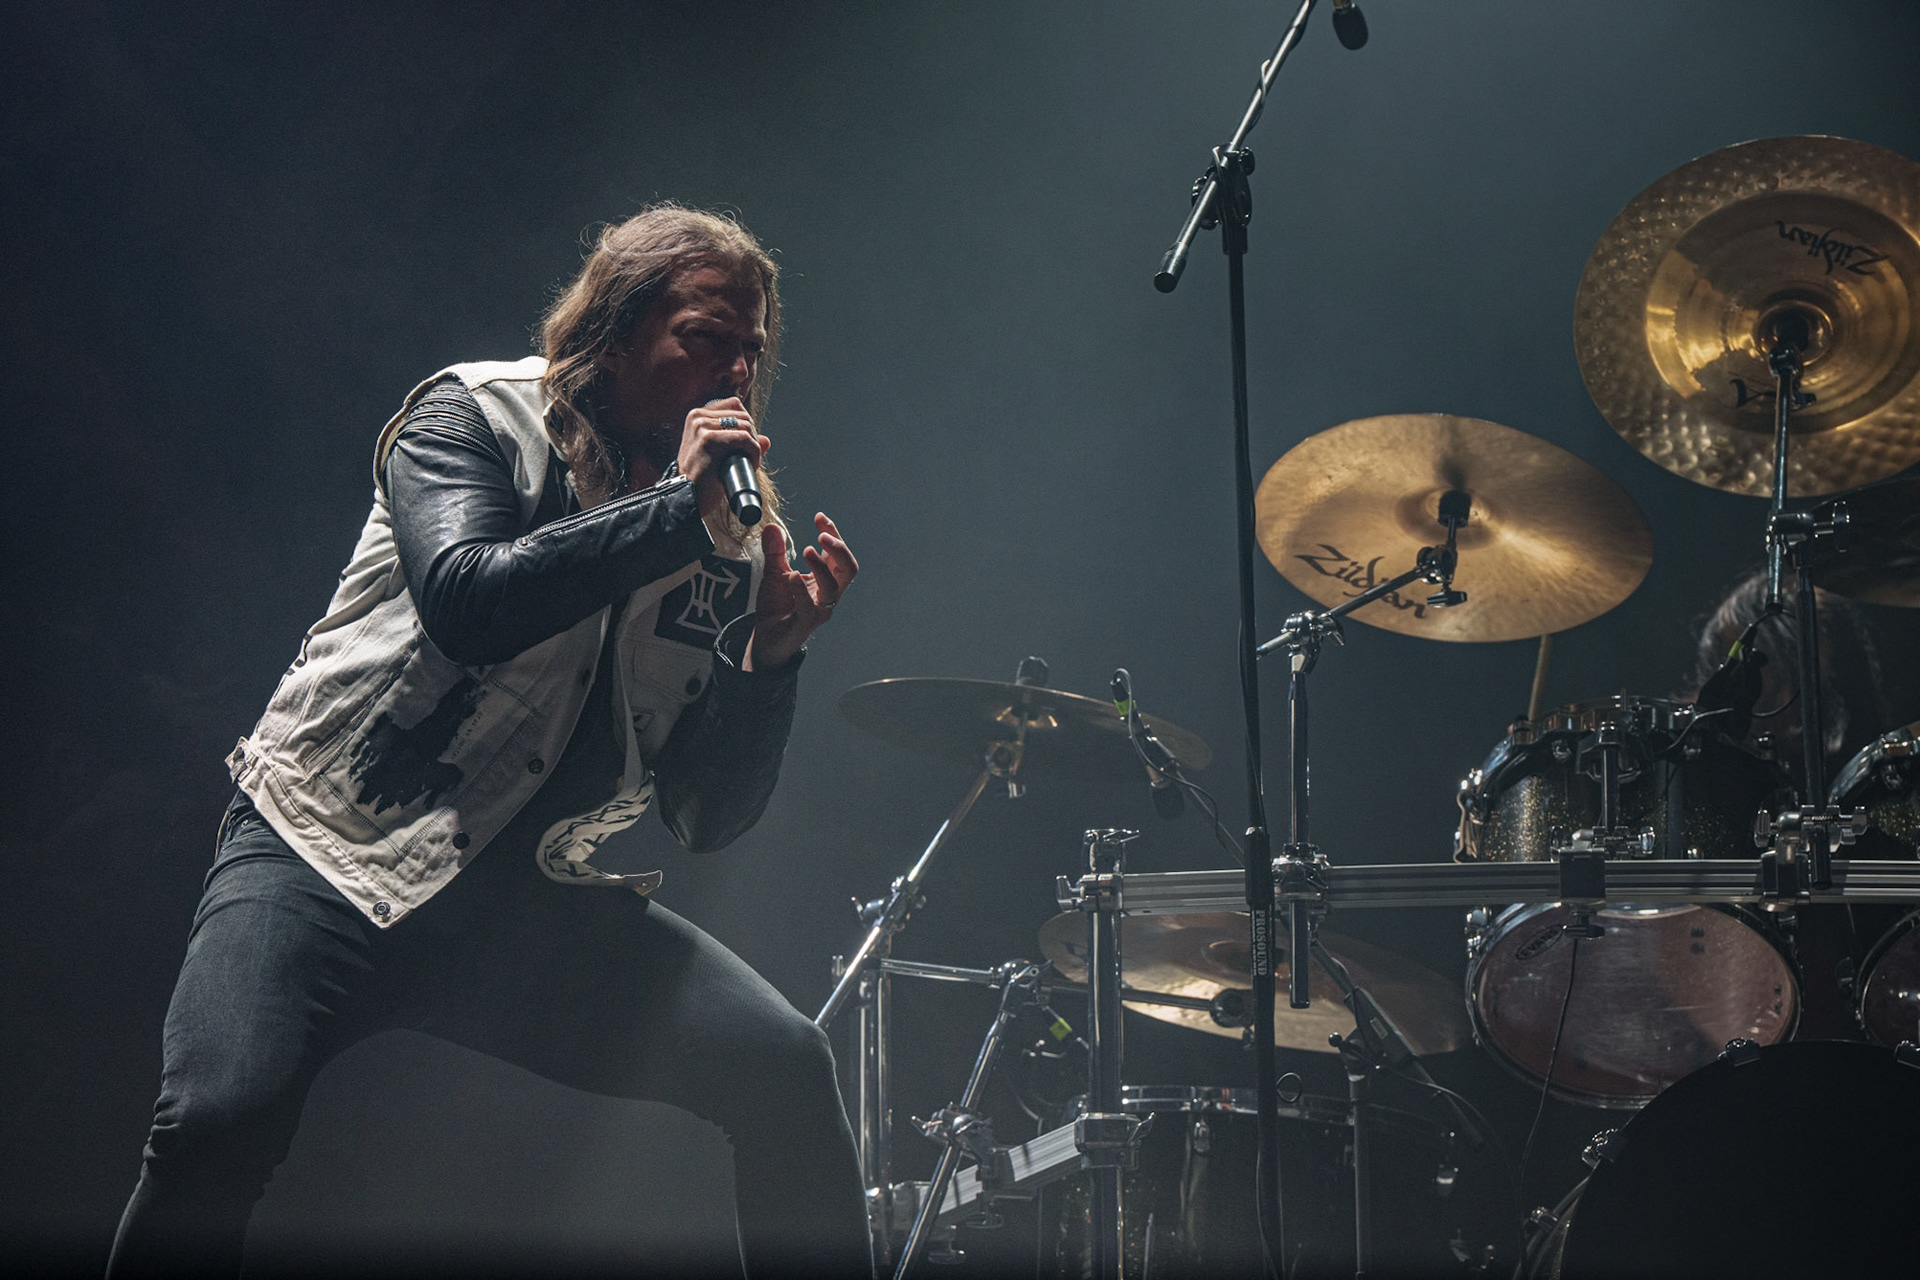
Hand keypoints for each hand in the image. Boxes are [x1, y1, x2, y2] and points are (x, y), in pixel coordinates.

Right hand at [677, 397, 767, 517]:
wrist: (686, 498)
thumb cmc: (702, 480)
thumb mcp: (719, 455)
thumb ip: (741, 443)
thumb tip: (766, 441)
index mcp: (697, 416)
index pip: (734, 405)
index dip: (747, 425)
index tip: (746, 445)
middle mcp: (697, 417)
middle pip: (742, 415)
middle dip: (753, 437)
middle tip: (751, 457)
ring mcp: (701, 426)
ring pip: (745, 426)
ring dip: (755, 446)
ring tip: (751, 463)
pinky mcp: (707, 439)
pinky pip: (744, 439)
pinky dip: (754, 452)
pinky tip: (751, 464)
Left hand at [746, 512, 857, 670]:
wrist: (767, 639)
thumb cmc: (778, 607)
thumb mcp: (774, 573)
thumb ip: (775, 551)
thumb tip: (771, 527)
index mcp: (825, 579)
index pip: (838, 553)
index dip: (833, 533)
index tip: (820, 517)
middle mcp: (828, 594)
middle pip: (848, 569)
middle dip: (839, 549)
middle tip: (822, 536)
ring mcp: (819, 609)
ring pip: (833, 587)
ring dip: (822, 567)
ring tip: (806, 551)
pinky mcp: (804, 623)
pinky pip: (809, 607)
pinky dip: (801, 590)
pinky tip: (793, 576)